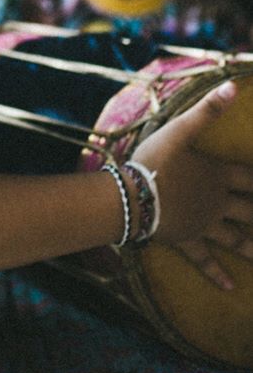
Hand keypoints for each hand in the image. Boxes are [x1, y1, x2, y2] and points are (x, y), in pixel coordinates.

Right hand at [132, 81, 252, 291]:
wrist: (131, 197)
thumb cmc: (154, 161)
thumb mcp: (179, 131)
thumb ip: (207, 111)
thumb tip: (233, 86)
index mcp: (217, 176)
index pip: (251, 177)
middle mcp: (217, 203)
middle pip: (251, 210)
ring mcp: (204, 225)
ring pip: (237, 238)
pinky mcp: (187, 241)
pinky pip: (205, 260)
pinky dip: (218, 274)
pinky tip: (232, 287)